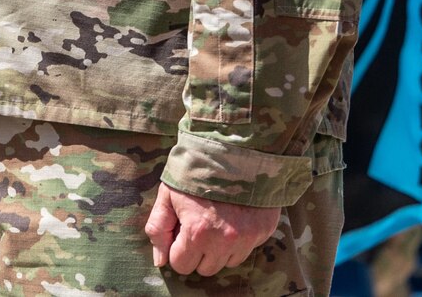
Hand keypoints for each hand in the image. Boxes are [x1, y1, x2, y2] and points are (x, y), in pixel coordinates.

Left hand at [145, 183, 280, 276]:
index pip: (181, 265)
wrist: (233, 151)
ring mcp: (247, 239)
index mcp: (197, 232)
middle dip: (196, 252)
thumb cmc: (194, 172)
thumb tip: (160, 260)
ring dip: (218, 250)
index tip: (179, 233)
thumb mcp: (167, 195)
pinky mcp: (263, 233)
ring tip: (214, 222)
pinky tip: (231, 220)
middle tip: (197, 227)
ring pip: (227, 263)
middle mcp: (225, 241)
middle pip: (205, 269)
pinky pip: (246, 251)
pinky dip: (236, 242)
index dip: (176, 250)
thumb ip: (158, 228)